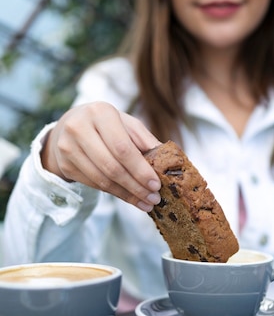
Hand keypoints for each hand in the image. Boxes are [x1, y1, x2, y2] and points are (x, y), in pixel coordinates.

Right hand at [41, 102, 161, 210]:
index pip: (122, 148)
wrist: (68, 127)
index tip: (156, 184)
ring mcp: (68, 148)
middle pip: (112, 166)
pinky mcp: (65, 165)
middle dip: (136, 186)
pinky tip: (130, 198)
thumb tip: (166, 162)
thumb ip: (145, 140)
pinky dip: (115, 194)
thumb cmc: (106, 125)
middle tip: (154, 198)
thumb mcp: (126, 124)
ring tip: (146, 203)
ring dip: (127, 195)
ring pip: (102, 179)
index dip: (140, 169)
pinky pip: (94, 185)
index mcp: (100, 113)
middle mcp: (79, 128)